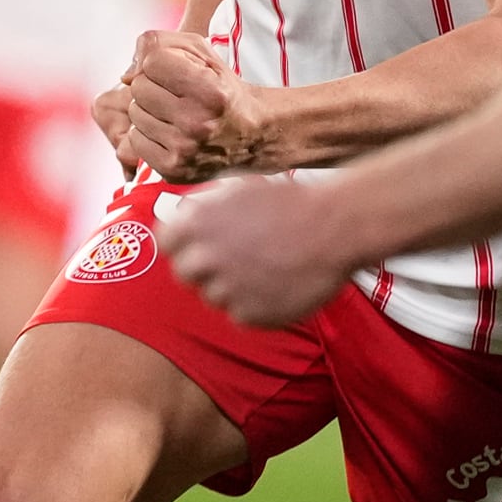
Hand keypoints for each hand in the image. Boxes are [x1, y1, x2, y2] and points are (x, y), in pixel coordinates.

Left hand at [114, 29, 272, 182]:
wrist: (252, 134)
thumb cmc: (220, 88)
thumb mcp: (201, 53)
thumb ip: (158, 44)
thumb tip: (125, 76)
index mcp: (210, 91)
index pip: (152, 61)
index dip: (161, 62)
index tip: (180, 72)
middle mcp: (198, 123)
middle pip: (139, 87)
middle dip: (154, 85)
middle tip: (178, 95)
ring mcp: (184, 150)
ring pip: (135, 113)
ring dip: (149, 110)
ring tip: (177, 114)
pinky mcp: (173, 169)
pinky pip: (134, 140)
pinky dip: (146, 133)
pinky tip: (170, 132)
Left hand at [159, 173, 357, 327]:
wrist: (336, 228)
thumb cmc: (292, 202)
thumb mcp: (240, 187)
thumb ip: (206, 204)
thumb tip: (184, 215)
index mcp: (196, 224)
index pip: (166, 243)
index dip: (182, 245)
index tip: (198, 247)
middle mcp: (204, 258)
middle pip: (184, 274)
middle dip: (202, 269)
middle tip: (231, 263)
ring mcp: (226, 289)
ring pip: (213, 297)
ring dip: (232, 288)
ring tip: (265, 270)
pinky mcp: (249, 314)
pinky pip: (241, 315)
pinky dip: (255, 305)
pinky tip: (278, 286)